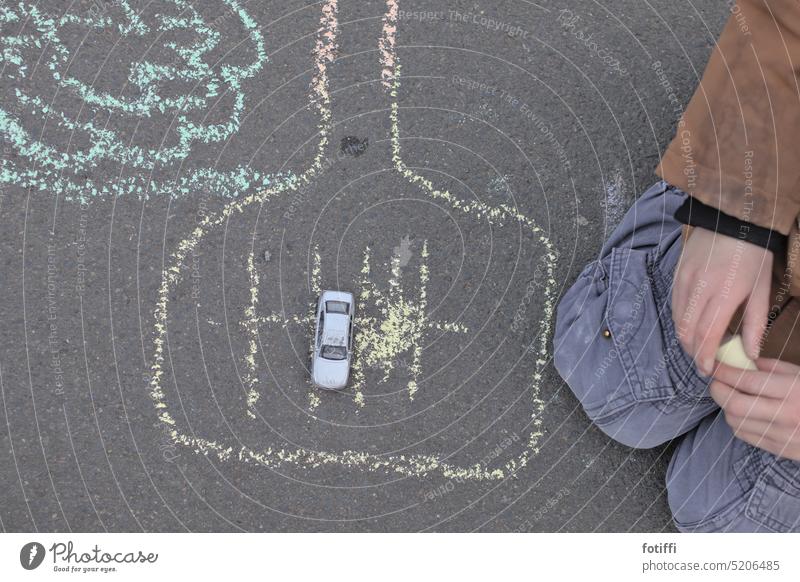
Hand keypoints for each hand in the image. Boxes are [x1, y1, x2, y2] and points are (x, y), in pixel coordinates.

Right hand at [672, 226, 772, 374]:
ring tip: (699, 346)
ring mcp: (684, 281)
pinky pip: (674, 306)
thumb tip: (751, 354)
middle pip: (686, 332)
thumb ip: (754, 324)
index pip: (707, 335)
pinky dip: (682, 321)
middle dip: (693, 352)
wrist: (731, 219)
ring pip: (677, 321)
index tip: (707, 370)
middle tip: (704, 362)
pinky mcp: (676, 275)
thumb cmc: (753, 255)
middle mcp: (699, 288)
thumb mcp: (762, 289)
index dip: (704, 357)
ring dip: (686, 338)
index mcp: (725, 293)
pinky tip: (694, 325)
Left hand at [710, 359, 799, 460]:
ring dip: (726, 407)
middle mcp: (787, 415)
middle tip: (716, 381)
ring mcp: (783, 436)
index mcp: (793, 391)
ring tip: (730, 396)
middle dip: (718, 390)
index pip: (747, 381)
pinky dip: (737, 422)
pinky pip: (746, 435)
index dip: (724, 372)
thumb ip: (772, 367)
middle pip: (735, 404)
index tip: (713, 364)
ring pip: (736, 422)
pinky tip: (742, 412)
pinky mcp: (781, 450)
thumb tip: (743, 361)